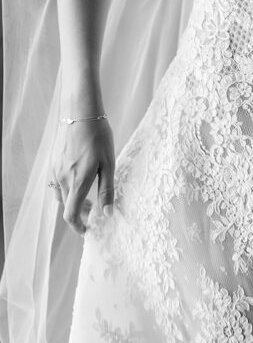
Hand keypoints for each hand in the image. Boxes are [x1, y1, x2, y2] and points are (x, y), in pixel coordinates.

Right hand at [51, 118, 114, 234]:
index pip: (71, 215)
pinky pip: (56, 183)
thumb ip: (107, 190)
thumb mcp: (108, 163)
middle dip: (80, 213)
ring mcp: (55, 170)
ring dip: (72, 201)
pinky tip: (77, 179)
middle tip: (94, 210)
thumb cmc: (98, 135)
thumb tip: (107, 214)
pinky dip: (65, 188)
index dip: (78, 226)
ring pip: (60, 195)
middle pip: (66, 207)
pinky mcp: (53, 162)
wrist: (80, 112)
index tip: (87, 230)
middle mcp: (63, 179)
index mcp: (77, 182)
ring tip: (87, 195)